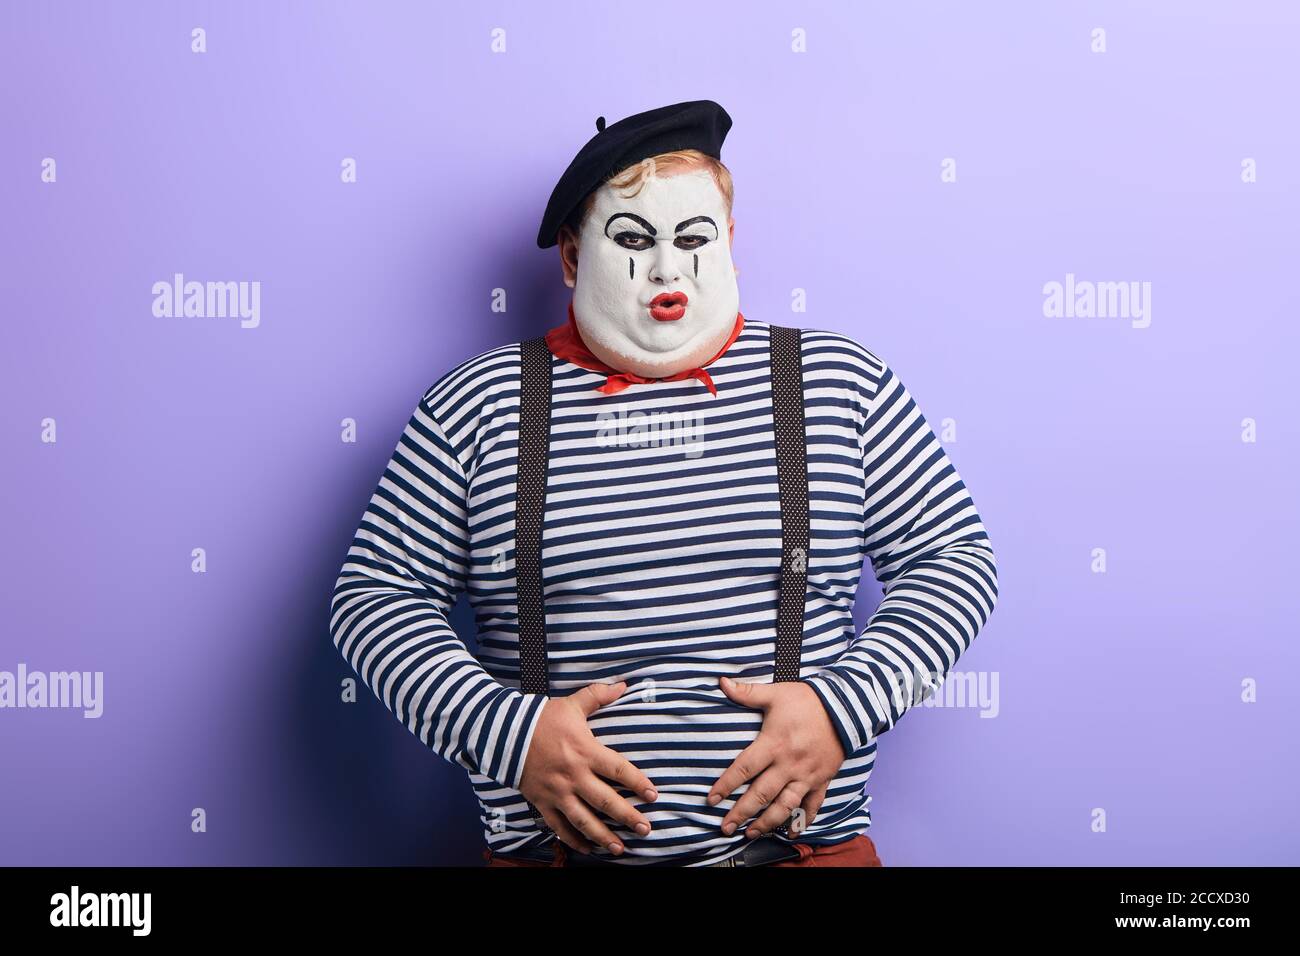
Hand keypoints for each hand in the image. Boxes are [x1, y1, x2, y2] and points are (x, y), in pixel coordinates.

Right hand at [518, 680, 657, 855]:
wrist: (503, 733)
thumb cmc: (541, 718)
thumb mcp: (571, 704)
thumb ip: (598, 695)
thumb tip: (623, 685)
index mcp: (585, 751)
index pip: (618, 771)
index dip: (638, 783)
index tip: (653, 796)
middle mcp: (574, 776)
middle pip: (606, 801)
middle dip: (628, 817)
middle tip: (646, 829)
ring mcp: (557, 792)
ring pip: (584, 820)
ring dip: (603, 837)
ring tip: (620, 849)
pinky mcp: (542, 802)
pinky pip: (559, 826)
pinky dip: (573, 840)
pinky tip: (587, 848)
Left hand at [707, 675, 845, 838]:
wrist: (846, 707)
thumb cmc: (808, 700)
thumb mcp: (776, 693)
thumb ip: (747, 692)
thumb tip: (721, 683)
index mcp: (773, 744)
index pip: (744, 768)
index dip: (726, 785)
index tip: (711, 799)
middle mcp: (789, 764)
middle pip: (761, 794)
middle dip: (741, 813)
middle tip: (726, 827)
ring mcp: (806, 775)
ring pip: (785, 805)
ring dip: (767, 822)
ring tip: (751, 833)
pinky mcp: (822, 779)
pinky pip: (813, 805)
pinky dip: (804, 820)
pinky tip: (793, 833)